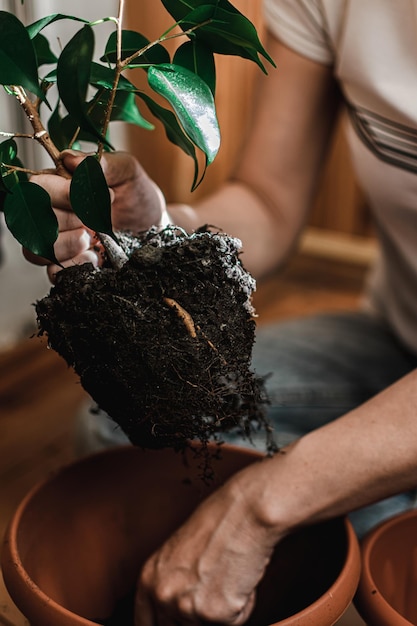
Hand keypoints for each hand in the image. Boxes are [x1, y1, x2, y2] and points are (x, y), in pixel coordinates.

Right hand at [24, 150, 167, 280]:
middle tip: (98, 218)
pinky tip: (94, 257)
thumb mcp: (127, 172)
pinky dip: (73, 266)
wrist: (153, 227)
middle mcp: (50, 213)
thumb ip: (104, 163)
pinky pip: (53, 273)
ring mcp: (57, 242)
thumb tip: (72, 160)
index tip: (102, 195)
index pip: (37, 187)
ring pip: (34, 249)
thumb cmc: (136, 195)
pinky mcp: (68, 265)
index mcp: (57, 184)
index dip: (64, 193)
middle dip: (68, 220)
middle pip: (33, 220)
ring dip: (65, 245)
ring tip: (91, 239)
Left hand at [135, 460, 282, 625]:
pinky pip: (234, 622)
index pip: (145, 623)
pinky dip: (243, 605)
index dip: (163, 625)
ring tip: (228, 575)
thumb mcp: (179, 553)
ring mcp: (187, 608)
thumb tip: (178, 608)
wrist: (245, 513)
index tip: (174, 623)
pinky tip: (241, 577)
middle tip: (213, 591)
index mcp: (149, 578)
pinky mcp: (216, 615)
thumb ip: (172, 584)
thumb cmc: (219, 521)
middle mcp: (163, 595)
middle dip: (195, 617)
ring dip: (221, 610)